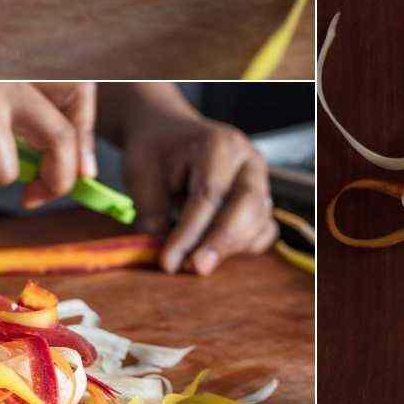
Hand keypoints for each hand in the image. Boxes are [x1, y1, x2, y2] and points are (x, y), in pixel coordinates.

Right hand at [0, 82, 96, 206]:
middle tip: (34, 199)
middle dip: (58, 181)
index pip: (79, 97)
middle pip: (62, 139)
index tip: (82, 174)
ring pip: (5, 171)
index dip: (84, 144)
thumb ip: (17, 123)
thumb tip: (76, 171)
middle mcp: (9, 73)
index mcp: (20, 66)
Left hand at [121, 105, 276, 274]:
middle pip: (247, 207)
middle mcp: (248, 162)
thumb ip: (154, 215)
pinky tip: (211, 252)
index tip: (168, 261)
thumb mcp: (142, 176)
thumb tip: (166, 258)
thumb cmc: (154, 152)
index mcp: (219, 145)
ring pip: (258, 223)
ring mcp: (260, 182)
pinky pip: (262, 232)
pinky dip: (241, 247)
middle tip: (194, 268)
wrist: (168, 134)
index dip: (189, 233)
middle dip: (220, 243)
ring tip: (193, 263)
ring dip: (229, 249)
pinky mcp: (260, 202)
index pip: (209, 195)